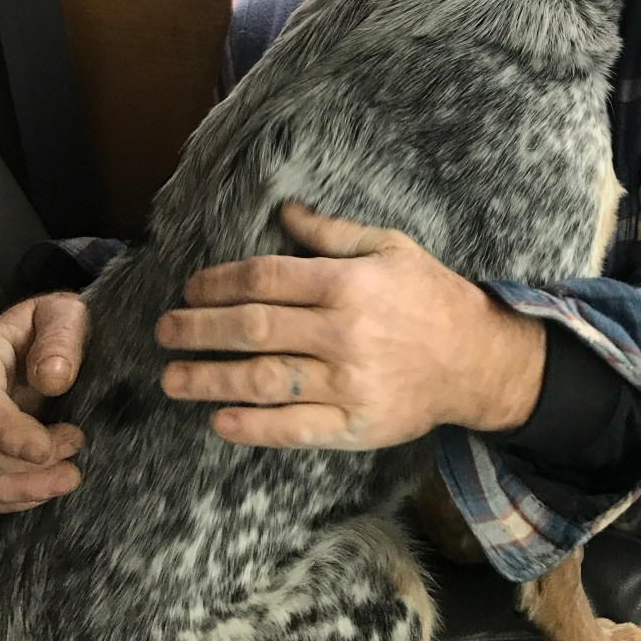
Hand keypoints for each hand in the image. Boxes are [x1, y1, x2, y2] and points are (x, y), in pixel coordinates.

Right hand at [0, 295, 87, 515]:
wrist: (32, 345)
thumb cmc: (48, 329)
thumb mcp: (61, 313)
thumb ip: (61, 335)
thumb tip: (54, 378)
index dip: (7, 434)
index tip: (44, 451)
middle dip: (20, 468)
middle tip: (72, 460)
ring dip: (18, 489)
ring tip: (67, 479)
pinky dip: (8, 499)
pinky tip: (42, 490)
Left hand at [156, 202, 546, 449]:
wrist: (476, 358)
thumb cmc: (430, 296)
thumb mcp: (390, 247)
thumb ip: (333, 233)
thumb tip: (284, 212)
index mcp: (348, 284)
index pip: (266, 279)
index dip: (219, 282)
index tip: (191, 288)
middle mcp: (343, 333)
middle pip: (253, 328)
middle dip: (198, 329)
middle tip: (164, 330)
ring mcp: (347, 383)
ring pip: (262, 380)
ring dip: (208, 380)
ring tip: (172, 377)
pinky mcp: (354, 426)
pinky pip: (292, 428)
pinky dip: (251, 426)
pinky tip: (220, 421)